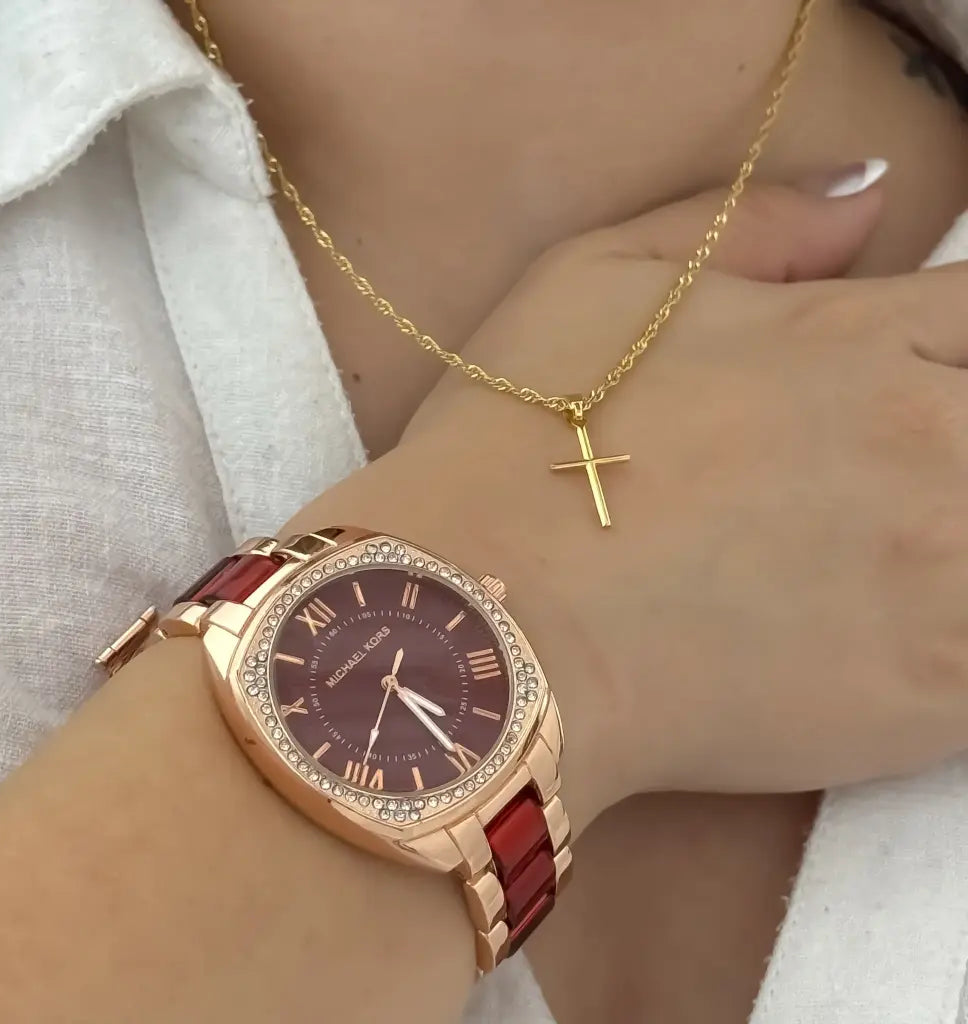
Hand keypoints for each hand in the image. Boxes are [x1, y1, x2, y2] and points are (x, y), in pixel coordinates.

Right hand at [295, 178, 967, 828]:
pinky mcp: (940, 684)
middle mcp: (924, 433)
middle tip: (872, 492)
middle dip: (950, 444)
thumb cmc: (512, 449)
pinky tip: (894, 642)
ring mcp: (944, 561)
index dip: (950, 356)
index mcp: (850, 337)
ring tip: (873, 565)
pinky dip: (958, 641)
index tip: (900, 394)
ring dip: (953, 537)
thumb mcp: (594, 281)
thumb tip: (870, 193)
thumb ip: (749, 223)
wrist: (484, 617)